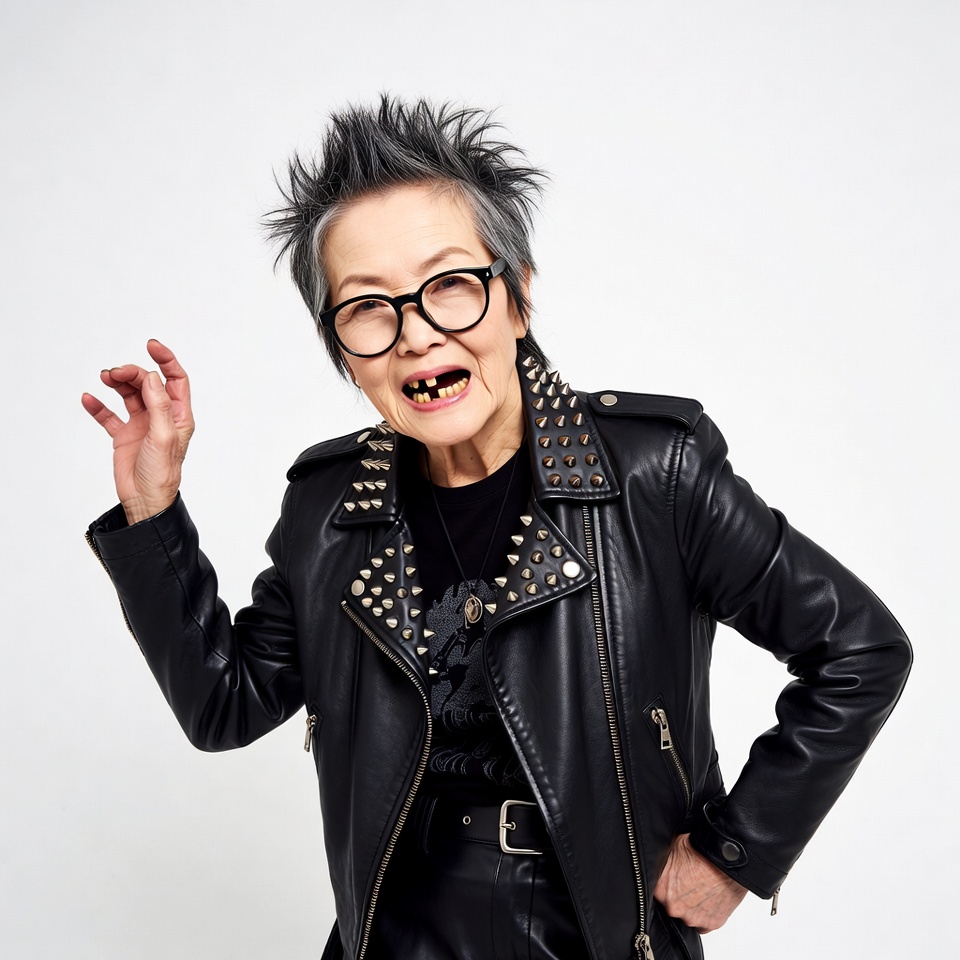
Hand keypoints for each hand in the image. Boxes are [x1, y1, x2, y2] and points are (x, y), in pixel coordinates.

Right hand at [81, 339, 194, 524]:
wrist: (144, 500)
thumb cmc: (162, 472)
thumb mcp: (163, 436)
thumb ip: (159, 405)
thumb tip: (152, 376)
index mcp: (178, 415)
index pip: (175, 379)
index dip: (166, 360)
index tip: (151, 345)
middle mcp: (161, 417)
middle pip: (147, 383)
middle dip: (132, 373)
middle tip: (115, 373)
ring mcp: (142, 425)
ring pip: (129, 394)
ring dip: (117, 383)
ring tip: (104, 378)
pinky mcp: (124, 436)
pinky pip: (109, 416)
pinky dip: (99, 406)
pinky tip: (88, 398)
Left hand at [653, 833, 747, 933]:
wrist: (728, 860)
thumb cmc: (702, 852)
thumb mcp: (674, 848)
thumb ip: (663, 863)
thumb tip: (659, 862)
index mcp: (661, 890)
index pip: (656, 893)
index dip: (665, 886)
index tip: (672, 881)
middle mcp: (674, 907)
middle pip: (671, 906)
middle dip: (678, 896)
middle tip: (689, 884)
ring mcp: (693, 918)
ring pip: (688, 916)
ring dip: (693, 906)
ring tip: (702, 889)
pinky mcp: (710, 924)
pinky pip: (703, 924)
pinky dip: (705, 915)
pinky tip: (709, 900)